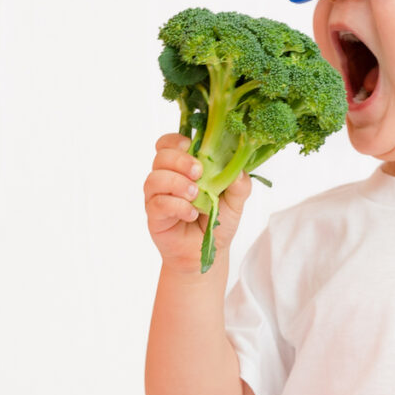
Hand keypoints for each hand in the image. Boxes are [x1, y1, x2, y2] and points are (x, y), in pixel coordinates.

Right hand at [143, 133, 252, 273]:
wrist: (207, 253)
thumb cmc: (218, 221)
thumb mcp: (236, 201)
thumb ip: (239, 184)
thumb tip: (238, 170)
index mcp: (184, 167)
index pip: (170, 144)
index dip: (176, 141)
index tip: (192, 146)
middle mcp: (167, 178)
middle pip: (161, 156)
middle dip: (179, 160)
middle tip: (199, 172)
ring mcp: (158, 196)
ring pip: (154, 178)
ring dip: (176, 183)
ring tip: (196, 195)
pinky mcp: (155, 216)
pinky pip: (157, 203)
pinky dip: (177, 206)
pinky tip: (191, 213)